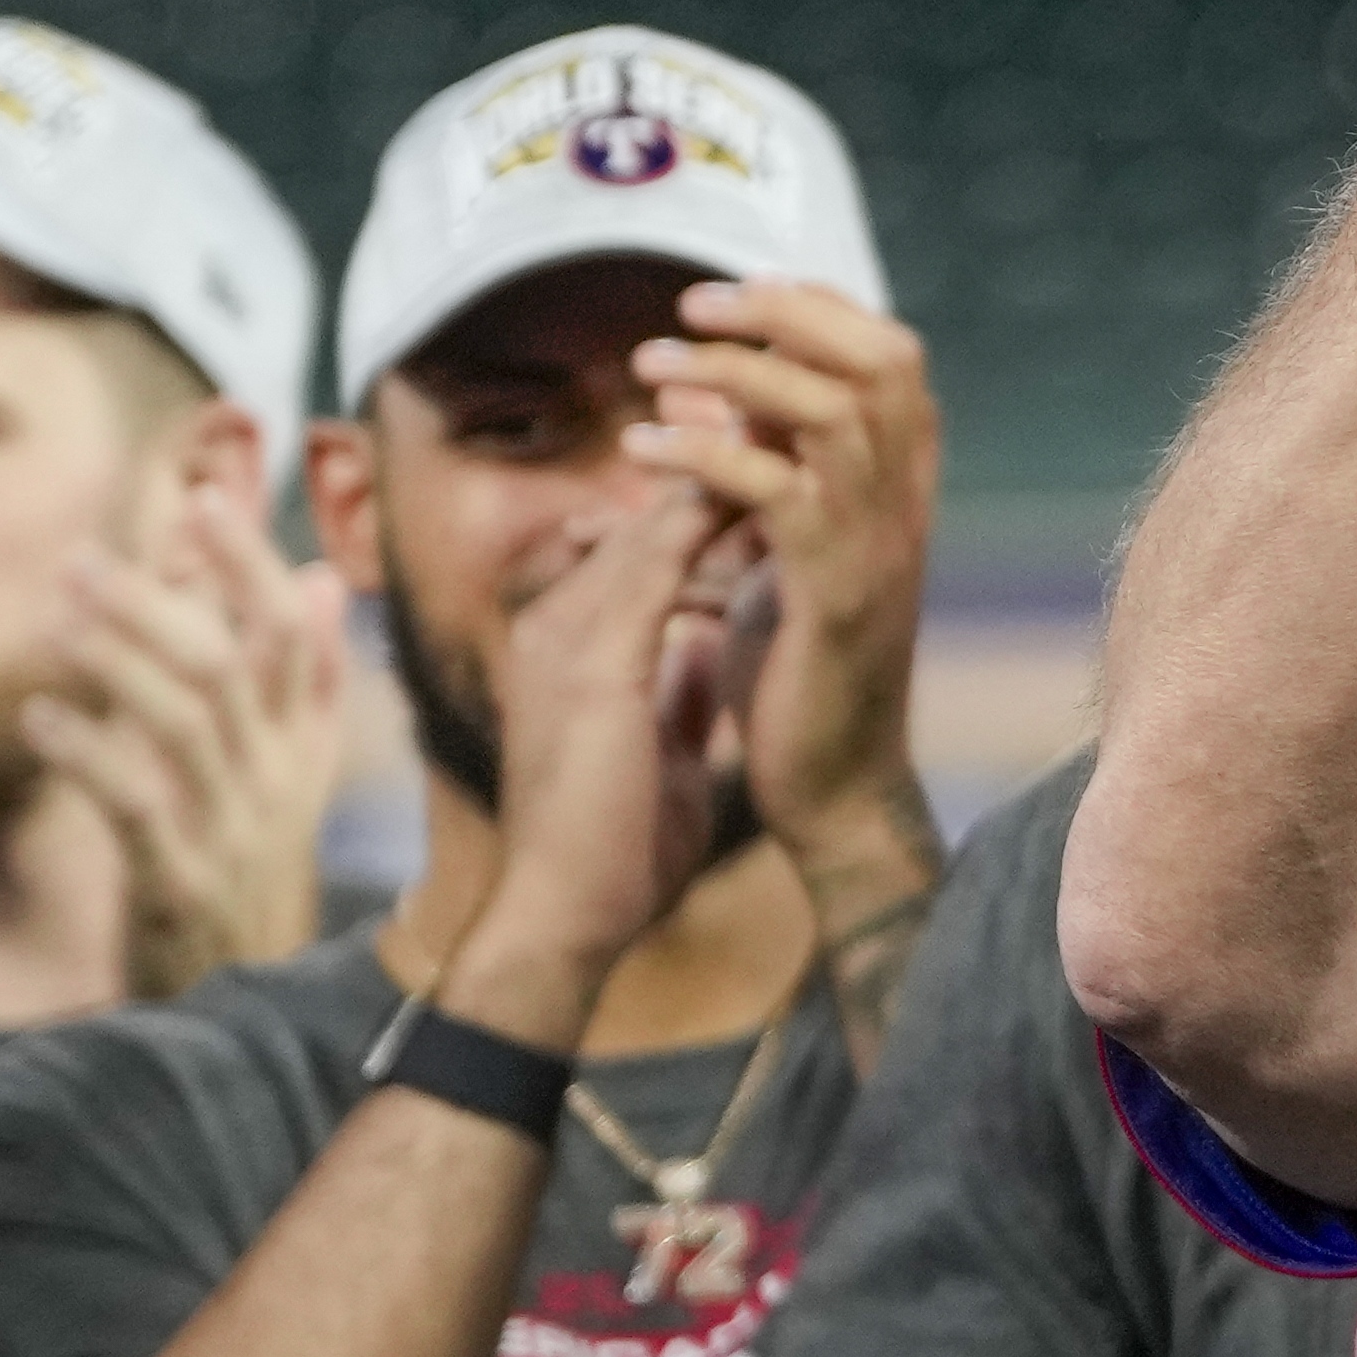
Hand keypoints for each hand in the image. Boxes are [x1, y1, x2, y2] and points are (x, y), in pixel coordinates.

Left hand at [22, 469, 346, 1004]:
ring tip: (56, 616)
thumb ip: (296, 684)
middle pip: (230, 664)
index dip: (248, 562)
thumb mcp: (285, 781)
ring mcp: (233, 831)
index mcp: (301, 749)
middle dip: (159, 599)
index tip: (197, 497)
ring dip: (117, 659)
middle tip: (81, 559)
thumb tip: (315, 581)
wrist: (243, 1016)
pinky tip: (39, 718)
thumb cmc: (245, 880)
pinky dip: (88, 753)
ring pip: (186, 720)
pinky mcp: (180, 884)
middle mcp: (276, 781)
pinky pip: (137, 803)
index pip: (294, 633)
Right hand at [447, 480, 755, 1017]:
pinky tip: (774, 497)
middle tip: (798, 434)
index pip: (647, 549)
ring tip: (795, 444)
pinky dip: (717, 525)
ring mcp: (566, 637)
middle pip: (650, 518)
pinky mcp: (592, 663)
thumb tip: (705, 655)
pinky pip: (661, 562)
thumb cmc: (612, 857)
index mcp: (569, 647)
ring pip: (658, 524)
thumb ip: (674, 694)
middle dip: (728, 474)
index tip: (787, 480)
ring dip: (729, 481)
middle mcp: (557, 625)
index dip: (718, 509)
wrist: (560, 923)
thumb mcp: (655, 751)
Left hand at [628, 277, 941, 849]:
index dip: (821, 308)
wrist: (832, 789)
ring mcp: (879, 547)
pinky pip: (777, 494)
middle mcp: (907, 505)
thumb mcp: (788, 560)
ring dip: (736, 375)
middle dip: (785, 316)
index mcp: (901, 489)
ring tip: (651, 367)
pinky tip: (640, 453)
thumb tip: (708, 412)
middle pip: (880, 361)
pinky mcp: (834, 595)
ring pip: (832, 412)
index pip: (890, 357)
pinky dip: (705, 458)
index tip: (740, 293)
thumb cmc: (800, 677)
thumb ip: (769, 484)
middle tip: (692, 308)